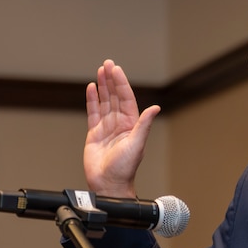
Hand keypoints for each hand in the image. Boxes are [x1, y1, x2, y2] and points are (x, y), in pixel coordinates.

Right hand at [84, 60, 160, 196]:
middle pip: (115, 97)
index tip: (116, 69)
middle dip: (111, 80)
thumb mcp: (137, 144)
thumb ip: (144, 125)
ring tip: (100, 71)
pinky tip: (92, 88)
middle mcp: (119, 124)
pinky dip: (92, 100)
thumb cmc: (124, 169)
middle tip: (107, 64)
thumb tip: (155, 108)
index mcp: (131, 125)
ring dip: (103, 87)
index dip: (121, 83)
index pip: (126, 98)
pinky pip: (93, 113)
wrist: (108, 184)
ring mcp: (107, 128)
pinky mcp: (94, 133)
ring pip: (104, 102)